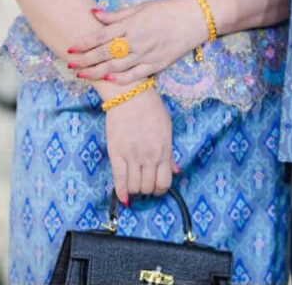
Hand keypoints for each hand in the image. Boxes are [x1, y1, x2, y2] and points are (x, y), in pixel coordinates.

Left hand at [67, 0, 205, 83]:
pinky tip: (108, 80)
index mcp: (132, 24)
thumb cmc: (168, 9)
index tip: (70, 48)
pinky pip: (135, 75)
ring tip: (82, 75)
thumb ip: (117, 14)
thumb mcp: (142, 6)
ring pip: (116, 67)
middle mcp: (137, 40)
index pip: (101, 35)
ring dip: (96, 72)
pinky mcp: (157, 65)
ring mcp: (147, 54)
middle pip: (105, 53)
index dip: (84, 43)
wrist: (195, 19)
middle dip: (85, 60)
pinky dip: (120, 79)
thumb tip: (94, 13)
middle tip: (70, 65)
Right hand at [105, 86, 178, 202]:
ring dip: (135, 189)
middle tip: (144, 182)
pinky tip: (123, 196)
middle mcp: (149, 156)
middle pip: (148, 187)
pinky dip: (121, 192)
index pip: (165, 182)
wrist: (130, 94)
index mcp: (163, 149)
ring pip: (134, 187)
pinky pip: (118, 180)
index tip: (157, 186)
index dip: (161, 189)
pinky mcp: (116, 153)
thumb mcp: (167, 128)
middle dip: (147, 189)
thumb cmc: (151, 108)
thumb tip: (175, 171)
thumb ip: (169, 153)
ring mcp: (132, 156)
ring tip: (134, 182)